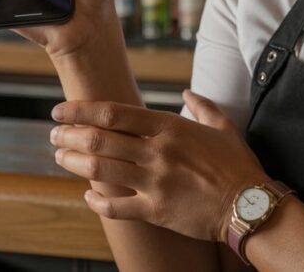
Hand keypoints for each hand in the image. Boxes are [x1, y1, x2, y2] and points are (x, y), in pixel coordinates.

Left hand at [50, 90, 270, 242]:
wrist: (249, 203)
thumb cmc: (238, 165)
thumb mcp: (224, 127)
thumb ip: (202, 106)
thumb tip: (188, 93)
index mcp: (170, 127)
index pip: (114, 113)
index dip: (81, 111)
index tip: (61, 111)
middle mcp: (157, 152)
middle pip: (99, 140)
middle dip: (69, 135)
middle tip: (54, 135)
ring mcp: (154, 182)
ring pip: (100, 169)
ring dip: (73, 162)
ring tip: (59, 158)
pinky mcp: (155, 210)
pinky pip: (115, 206)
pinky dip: (96, 201)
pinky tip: (87, 196)